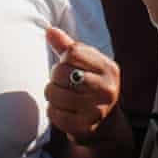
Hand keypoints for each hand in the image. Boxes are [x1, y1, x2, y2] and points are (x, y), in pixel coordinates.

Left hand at [44, 26, 119, 143]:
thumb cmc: (92, 87)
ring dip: (52, 95)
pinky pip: (55, 114)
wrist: (108, 126)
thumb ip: (68, 47)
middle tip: (63, 84)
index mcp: (108, 68)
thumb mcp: (87, 64)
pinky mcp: (85, 127)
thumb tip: (49, 30)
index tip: (68, 66)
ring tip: (60, 96)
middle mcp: (106, 88)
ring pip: (55, 93)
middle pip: (61, 72)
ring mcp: (97, 109)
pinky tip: (62, 110)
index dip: (63, 59)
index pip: (72, 52)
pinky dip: (53, 111)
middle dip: (55, 78)